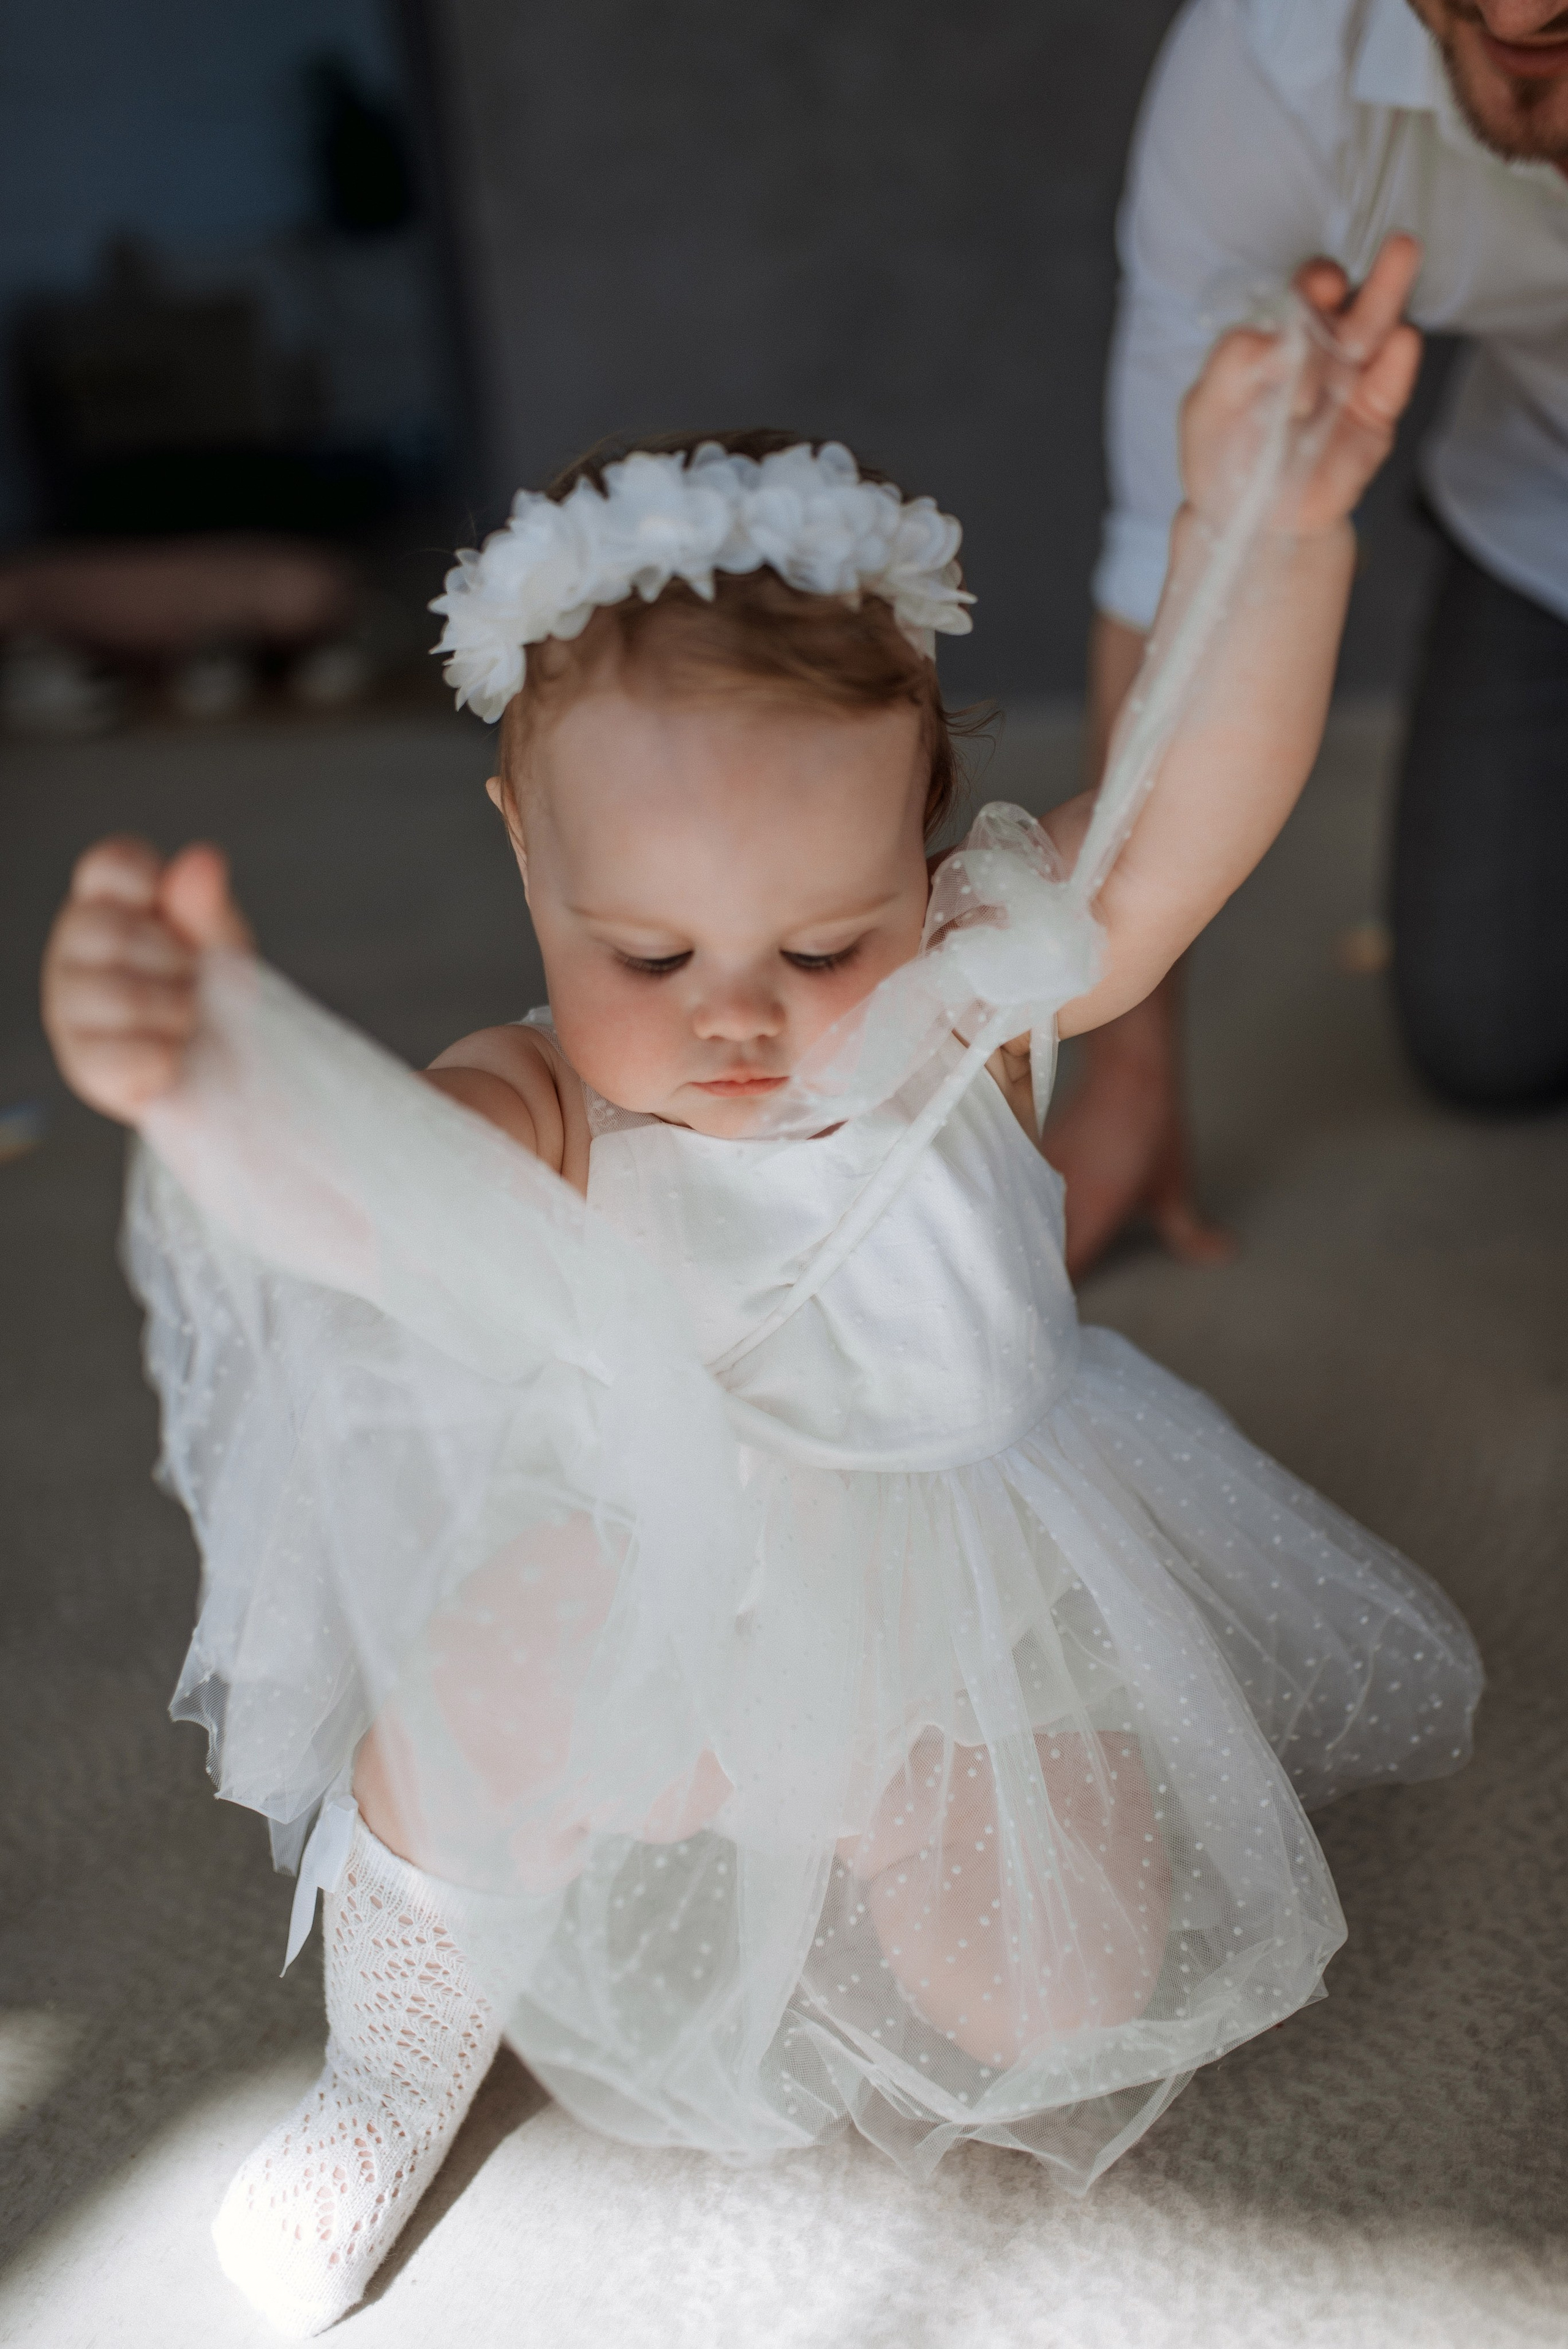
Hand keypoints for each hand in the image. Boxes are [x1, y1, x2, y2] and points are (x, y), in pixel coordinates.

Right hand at [41, 836, 252, 1122]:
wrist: (226, 1071)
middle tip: (192, 981)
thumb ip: (207, 905)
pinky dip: (167, 1058)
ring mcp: (69, 1008)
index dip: (150, 882)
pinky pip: (127, 1056)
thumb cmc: (213, 995)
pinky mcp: (83, 1065)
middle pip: (112, 932)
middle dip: (175, 961)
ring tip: (186, 1020)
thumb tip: (202, 858)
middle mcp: (74, 951)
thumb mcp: (220, 943)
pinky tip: (173, 1057)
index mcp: (105, 904)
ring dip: (177, 1012)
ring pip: (120, 997)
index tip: (177, 917)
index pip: (109, 866)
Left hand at [1180, 233, 1423, 537]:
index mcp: (1280, 341)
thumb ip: (1232, 364)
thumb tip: (1274, 337)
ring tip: (1406, 257)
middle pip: (1351, 305)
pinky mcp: (1373, 419)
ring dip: (1391, 295)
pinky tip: (1402, 340)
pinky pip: (1389, 386)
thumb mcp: (1205, 409)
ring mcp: (1351, 383)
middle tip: (1394, 248)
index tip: (1318, 292)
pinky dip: (1397, 365)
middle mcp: (1322, 353)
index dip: (1312, 290)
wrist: (1249, 519)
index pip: (1301, 301)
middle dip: (1371, 275)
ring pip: (1378, 333)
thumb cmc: (1223, 459)